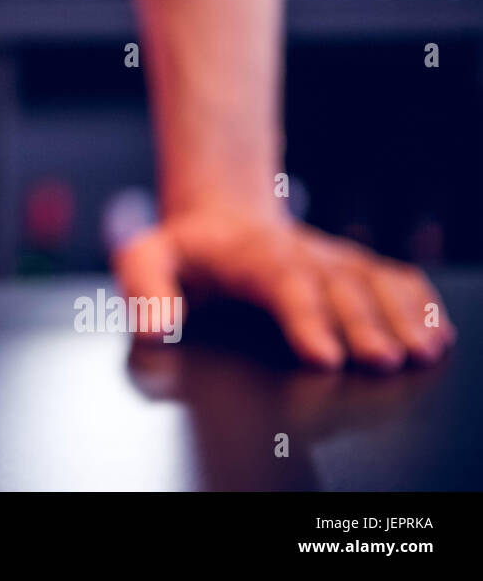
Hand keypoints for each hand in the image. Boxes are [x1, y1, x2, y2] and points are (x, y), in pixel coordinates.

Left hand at [113, 208, 456, 369]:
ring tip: (422, 350)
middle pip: (337, 286)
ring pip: (373, 280)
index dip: (304, 317)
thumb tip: (155, 327)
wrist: (217, 219)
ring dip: (401, 314)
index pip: (280, 283)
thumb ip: (145, 288)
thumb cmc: (182, 250)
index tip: (322, 355)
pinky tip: (436, 332)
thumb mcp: (145, 258)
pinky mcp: (351, 266)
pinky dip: (419, 302)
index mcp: (248, 255)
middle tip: (382, 361)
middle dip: (362, 324)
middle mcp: (299, 253)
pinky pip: (393, 278)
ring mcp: (330, 258)